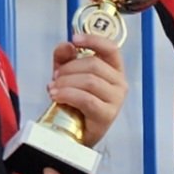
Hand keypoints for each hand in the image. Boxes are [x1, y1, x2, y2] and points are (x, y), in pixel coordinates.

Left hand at [47, 32, 127, 146]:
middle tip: (55, 75)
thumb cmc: (76, 103)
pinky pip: (86, 99)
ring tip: (52, 87)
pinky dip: (68, 95)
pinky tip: (56, 96)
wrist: (75, 134)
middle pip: (94, 64)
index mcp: (115, 69)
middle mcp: (120, 83)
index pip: (111, 48)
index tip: (75, 39)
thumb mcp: (68, 75)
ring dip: (66, 82)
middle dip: (69, 67)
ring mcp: (116, 100)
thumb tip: (66, 45)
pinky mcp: (107, 115)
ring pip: (89, 81)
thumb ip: (65, 57)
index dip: (93, 40)